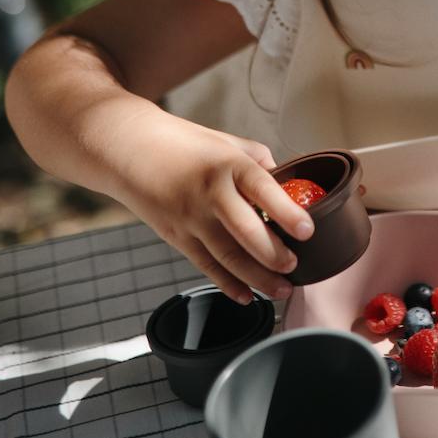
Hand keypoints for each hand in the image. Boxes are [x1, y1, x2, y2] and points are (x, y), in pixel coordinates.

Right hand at [110, 109, 314, 303]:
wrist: (129, 148)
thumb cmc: (182, 142)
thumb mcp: (227, 142)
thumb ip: (259, 163)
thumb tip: (287, 186)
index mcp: (228, 164)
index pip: (263, 189)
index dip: (287, 212)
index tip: (308, 231)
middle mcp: (209, 193)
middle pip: (245, 232)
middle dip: (273, 255)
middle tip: (295, 266)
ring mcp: (190, 218)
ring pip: (227, 257)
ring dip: (257, 278)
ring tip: (281, 289)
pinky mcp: (176, 237)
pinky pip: (206, 267)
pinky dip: (228, 284)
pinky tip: (248, 295)